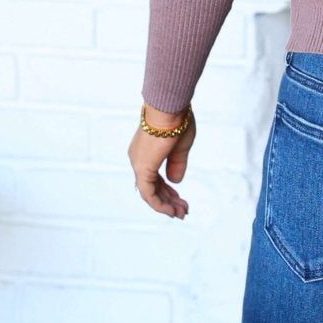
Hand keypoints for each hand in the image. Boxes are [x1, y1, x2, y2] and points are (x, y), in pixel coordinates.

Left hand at [128, 104, 194, 218]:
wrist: (169, 108)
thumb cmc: (176, 121)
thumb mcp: (180, 147)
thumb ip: (177, 164)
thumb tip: (175, 182)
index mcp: (146, 151)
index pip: (155, 177)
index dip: (168, 191)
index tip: (181, 199)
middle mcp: (138, 159)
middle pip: (153, 187)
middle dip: (169, 201)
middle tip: (183, 211)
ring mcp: (138, 164)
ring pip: (150, 193)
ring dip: (166, 205)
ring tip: (181, 214)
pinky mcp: (142, 169)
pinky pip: (148, 194)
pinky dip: (159, 205)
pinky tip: (171, 211)